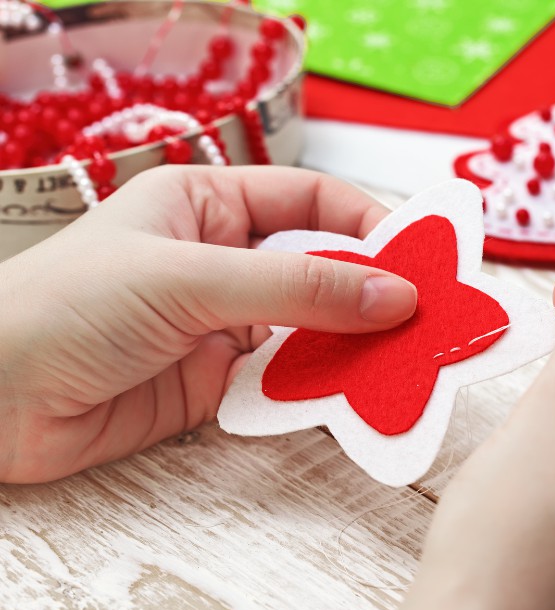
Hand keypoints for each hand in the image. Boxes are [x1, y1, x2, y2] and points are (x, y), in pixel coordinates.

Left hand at [0, 166, 415, 482]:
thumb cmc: (63, 308)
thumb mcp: (188, 277)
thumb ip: (296, 286)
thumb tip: (392, 293)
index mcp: (208, 205)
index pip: (311, 203)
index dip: (369, 224)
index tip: (419, 257)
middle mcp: (223, 262)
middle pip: (321, 270)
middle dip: (373, 294)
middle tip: (428, 318)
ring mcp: (223, 325)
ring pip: (311, 331)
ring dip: (354, 348)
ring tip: (404, 363)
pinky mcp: (218, 385)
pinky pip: (287, 383)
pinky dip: (320, 391)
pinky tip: (352, 398)